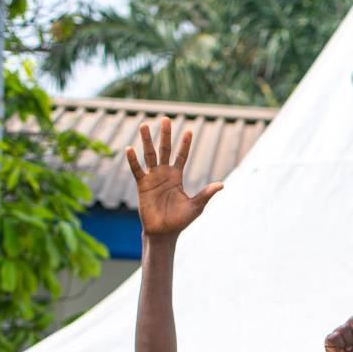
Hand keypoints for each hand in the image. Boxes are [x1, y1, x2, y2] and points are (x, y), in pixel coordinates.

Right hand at [126, 118, 222, 237]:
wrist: (164, 232)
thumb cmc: (180, 221)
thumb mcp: (196, 206)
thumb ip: (206, 194)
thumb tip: (222, 184)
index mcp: (177, 177)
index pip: (182, 156)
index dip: (185, 144)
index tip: (189, 131)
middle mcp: (164, 174)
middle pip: (165, 150)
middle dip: (165, 135)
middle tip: (166, 118)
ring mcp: (152, 178)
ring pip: (149, 155)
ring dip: (147, 141)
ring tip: (144, 125)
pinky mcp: (142, 185)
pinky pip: (137, 170)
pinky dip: (133, 160)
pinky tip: (130, 149)